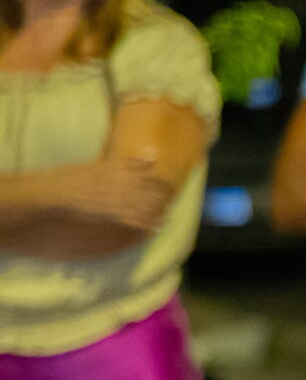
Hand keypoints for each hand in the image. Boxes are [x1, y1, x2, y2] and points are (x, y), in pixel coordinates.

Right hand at [49, 158, 170, 229]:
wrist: (60, 191)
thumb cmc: (81, 175)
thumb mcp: (107, 163)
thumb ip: (132, 161)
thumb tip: (153, 151)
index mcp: (125, 169)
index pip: (155, 177)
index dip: (166, 184)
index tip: (171, 188)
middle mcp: (125, 183)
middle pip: (156, 193)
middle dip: (165, 200)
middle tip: (169, 204)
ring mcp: (120, 200)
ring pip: (149, 208)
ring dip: (159, 213)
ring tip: (165, 217)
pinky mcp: (114, 214)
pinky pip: (137, 221)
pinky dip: (149, 225)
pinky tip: (156, 228)